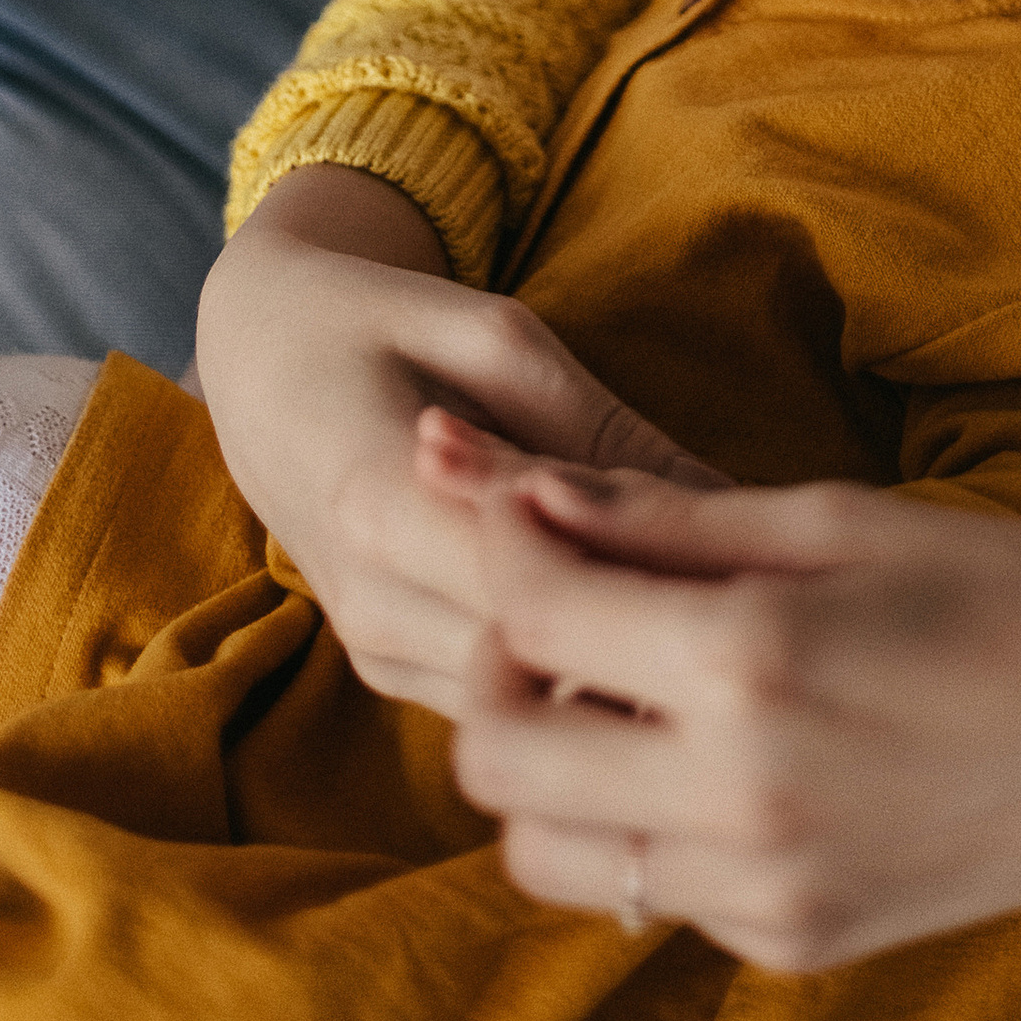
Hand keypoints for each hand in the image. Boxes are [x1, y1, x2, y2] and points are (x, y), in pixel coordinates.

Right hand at [192, 166, 719, 712]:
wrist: (260, 358)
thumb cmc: (385, 319)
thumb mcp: (499, 334)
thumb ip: (598, 430)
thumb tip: (732, 506)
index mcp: (381, 500)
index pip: (539, 584)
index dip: (653, 582)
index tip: (752, 561)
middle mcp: (371, 602)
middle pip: (539, 661)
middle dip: (652, 633)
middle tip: (759, 595)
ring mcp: (377, 652)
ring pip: (527, 702)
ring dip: (618, 664)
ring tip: (717, 609)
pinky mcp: (393, 673)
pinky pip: (502, 699)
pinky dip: (574, 670)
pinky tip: (645, 624)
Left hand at [451, 465, 1020, 971]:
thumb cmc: (1008, 598)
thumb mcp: (837, 519)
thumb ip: (661, 518)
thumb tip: (524, 492)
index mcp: (750, 661)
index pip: (531, 609)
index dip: (504, 536)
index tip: (525, 501)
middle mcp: (733, 793)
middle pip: (494, 754)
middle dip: (497, 662)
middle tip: (562, 604)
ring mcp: (755, 887)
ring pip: (540, 850)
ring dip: (547, 763)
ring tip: (624, 689)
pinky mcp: (783, 940)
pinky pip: (643, 890)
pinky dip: (635, 822)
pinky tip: (709, 752)